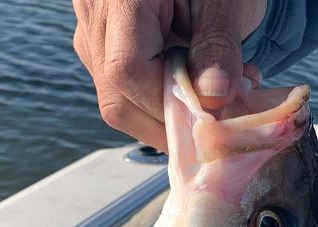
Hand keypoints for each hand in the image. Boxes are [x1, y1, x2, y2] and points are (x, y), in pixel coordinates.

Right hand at [72, 0, 266, 150]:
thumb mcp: (225, 4)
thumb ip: (217, 49)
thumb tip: (212, 101)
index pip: (128, 72)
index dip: (169, 106)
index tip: (212, 116)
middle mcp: (94, 16)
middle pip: (116, 98)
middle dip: (170, 123)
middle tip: (217, 120)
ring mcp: (93, 35)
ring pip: (118, 103)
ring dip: (168, 117)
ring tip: (212, 101)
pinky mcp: (103, 51)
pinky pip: (125, 94)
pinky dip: (161, 105)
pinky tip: (193, 91)